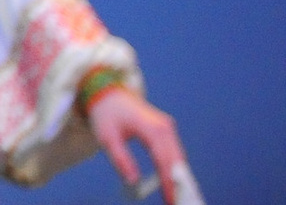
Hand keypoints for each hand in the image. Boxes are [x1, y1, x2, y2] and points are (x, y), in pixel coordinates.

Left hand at [89, 87, 187, 202]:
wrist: (107, 91)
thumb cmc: (105, 113)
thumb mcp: (107, 137)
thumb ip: (121, 160)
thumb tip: (133, 182)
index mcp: (152, 128)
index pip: (164, 161)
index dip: (169, 183)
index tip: (172, 201)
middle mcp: (165, 127)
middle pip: (178, 161)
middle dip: (180, 184)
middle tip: (179, 203)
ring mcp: (167, 127)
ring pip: (179, 158)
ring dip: (180, 178)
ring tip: (177, 199)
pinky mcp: (166, 130)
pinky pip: (174, 153)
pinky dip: (175, 169)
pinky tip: (173, 184)